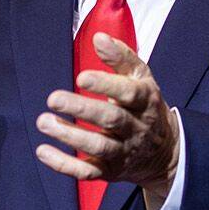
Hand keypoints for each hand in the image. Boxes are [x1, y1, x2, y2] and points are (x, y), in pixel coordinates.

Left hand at [36, 32, 178, 199]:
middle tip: (53, 99)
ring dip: (70, 136)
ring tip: (43, 122)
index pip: (129, 93)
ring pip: (98, 147)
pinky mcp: (111, 171)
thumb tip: (98, 37)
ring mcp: (124, 152)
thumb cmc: (144, 106)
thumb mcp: (141, 78)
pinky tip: (43, 151)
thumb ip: (121, 57)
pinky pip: (88, 172)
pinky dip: (65, 165)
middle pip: (111, 120)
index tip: (81, 77)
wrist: (165, 152)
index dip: (106, 85)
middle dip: (82, 110)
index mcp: (146, 101)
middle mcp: (137, 128)